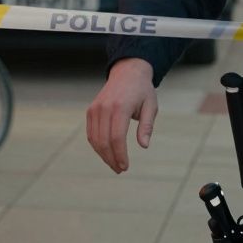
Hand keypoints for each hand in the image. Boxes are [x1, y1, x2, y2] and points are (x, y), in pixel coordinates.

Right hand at [86, 58, 157, 172]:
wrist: (128, 72)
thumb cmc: (142, 91)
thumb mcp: (151, 106)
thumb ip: (147, 126)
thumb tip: (144, 146)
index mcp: (120, 106)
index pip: (117, 137)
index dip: (120, 155)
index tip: (126, 167)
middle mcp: (104, 107)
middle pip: (104, 141)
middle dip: (111, 159)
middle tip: (120, 169)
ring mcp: (95, 109)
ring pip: (95, 139)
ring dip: (103, 155)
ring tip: (114, 164)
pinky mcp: (91, 110)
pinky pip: (91, 133)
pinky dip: (97, 146)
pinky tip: (106, 153)